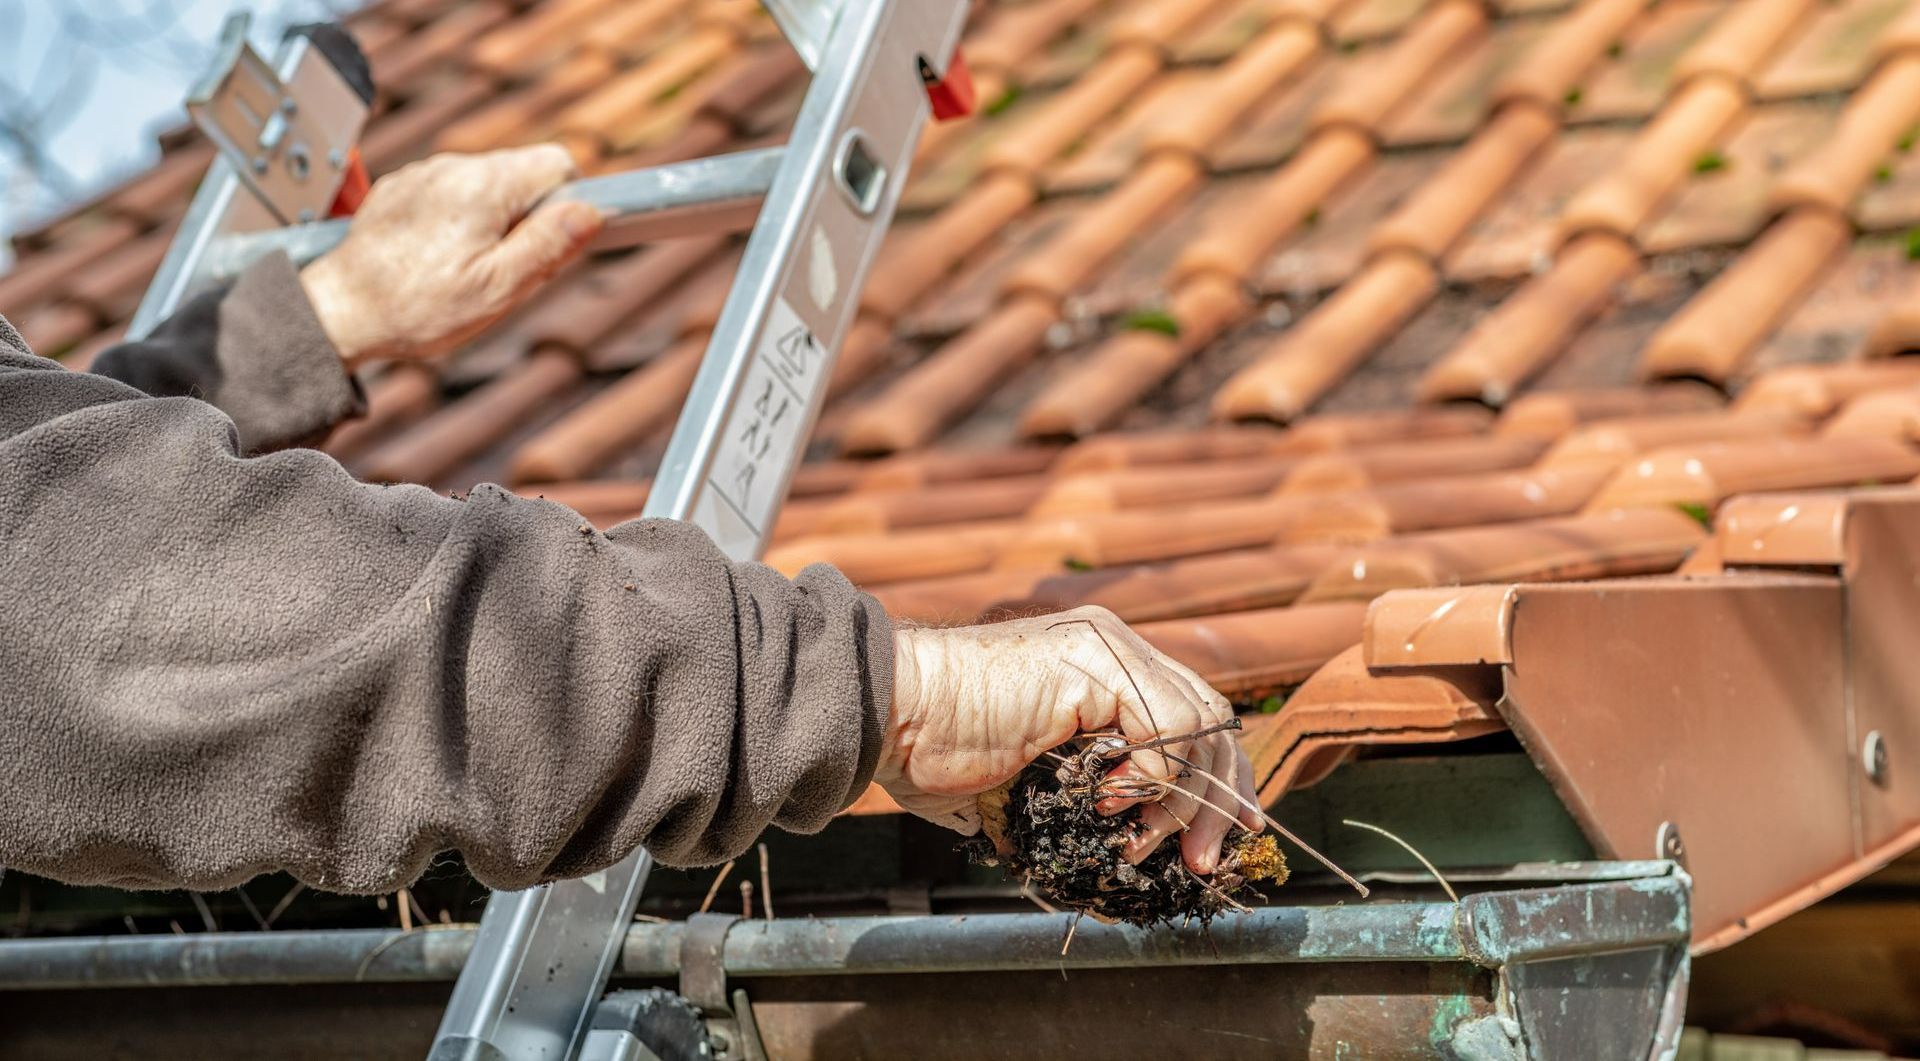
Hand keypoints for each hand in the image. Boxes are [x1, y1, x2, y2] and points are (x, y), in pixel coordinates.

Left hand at [301, 145, 602, 368]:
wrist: (338, 312)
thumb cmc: (416, 308)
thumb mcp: (498, 289)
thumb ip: (548, 246)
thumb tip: (589, 212)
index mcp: (484, 186)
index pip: (558, 163)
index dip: (568, 204)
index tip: (550, 243)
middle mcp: (452, 167)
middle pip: (522, 173)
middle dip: (529, 216)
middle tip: (507, 268)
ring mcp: (423, 174)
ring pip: (487, 184)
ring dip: (493, 219)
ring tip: (466, 268)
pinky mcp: (401, 189)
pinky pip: (450, 193)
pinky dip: (457, 220)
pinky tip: (438, 257)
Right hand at [880, 606, 1261, 873]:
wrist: (892, 714)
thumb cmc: (932, 749)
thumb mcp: (1026, 777)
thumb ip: (1075, 794)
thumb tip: (1105, 849)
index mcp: (1100, 668)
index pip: (1191, 716)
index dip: (1214, 778)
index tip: (1219, 834)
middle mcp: (1114, 647)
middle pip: (1212, 717)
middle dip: (1219, 797)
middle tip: (1203, 858)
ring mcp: (1108, 648)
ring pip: (1201, 724)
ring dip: (1183, 800)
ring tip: (1139, 841)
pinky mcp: (1097, 661)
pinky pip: (1169, 725)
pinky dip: (1154, 776)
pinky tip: (1109, 800)